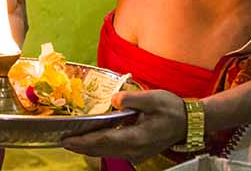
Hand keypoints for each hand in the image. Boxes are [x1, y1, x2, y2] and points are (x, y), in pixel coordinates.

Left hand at [59, 90, 187, 161]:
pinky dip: (99, 146)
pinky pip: (114, 151)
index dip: (83, 141)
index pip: (103, 141)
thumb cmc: (171, 109)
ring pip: (106, 153)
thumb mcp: (152, 98)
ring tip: (71, 141)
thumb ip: (131, 100)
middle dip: (80, 146)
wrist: (188, 123)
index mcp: (136, 137)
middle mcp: (134, 150)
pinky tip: (91, 140)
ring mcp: (136, 153)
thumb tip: (114, 100)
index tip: (66, 140)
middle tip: (61, 140)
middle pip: (101, 150)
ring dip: (88, 148)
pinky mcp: (137, 152)